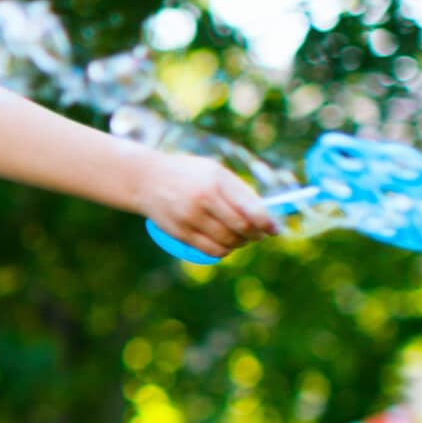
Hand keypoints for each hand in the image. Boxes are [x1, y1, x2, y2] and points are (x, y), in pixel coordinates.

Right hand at [140, 154, 282, 259]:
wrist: (145, 180)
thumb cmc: (187, 173)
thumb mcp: (214, 171)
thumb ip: (237, 190)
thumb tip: (265, 214)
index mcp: (216, 181)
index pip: (251, 209)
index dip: (268, 223)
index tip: (276, 229)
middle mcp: (203, 200)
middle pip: (242, 228)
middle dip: (256, 235)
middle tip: (261, 234)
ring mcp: (190, 218)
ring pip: (228, 242)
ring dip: (241, 244)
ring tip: (243, 238)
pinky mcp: (180, 233)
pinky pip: (210, 250)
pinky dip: (224, 251)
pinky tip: (227, 246)